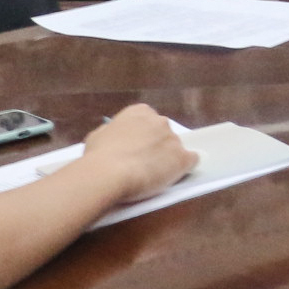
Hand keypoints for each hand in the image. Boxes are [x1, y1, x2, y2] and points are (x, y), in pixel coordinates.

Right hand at [79, 105, 194, 202]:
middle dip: (156, 146)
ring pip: (176, 148)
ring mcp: (174, 139)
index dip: (142, 136)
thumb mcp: (97, 136)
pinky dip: (185, 168)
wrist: (108, 173)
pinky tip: (175, 176)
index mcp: (140, 112)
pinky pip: (191, 160)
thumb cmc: (98, 156)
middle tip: (142, 163)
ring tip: (153, 175)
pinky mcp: (183, 158)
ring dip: (168, 159)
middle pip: (163, 133)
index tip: (135, 148)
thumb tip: (112, 136)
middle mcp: (160, 121)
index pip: (148, 120)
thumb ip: (111, 133)